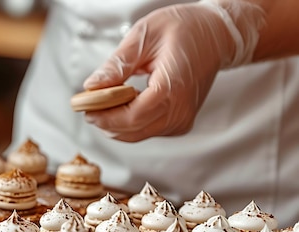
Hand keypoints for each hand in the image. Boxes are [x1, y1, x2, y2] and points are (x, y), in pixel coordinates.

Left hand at [82, 0, 264, 141]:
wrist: (215, 35)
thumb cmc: (183, 29)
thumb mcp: (144, 36)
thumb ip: (117, 64)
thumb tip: (92, 85)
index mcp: (173, 88)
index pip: (131, 116)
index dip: (104, 115)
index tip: (84, 106)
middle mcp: (180, 110)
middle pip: (132, 130)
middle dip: (105, 120)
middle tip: (86, 104)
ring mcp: (182, 120)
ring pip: (137, 134)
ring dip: (114, 123)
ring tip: (101, 102)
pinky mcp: (180, 123)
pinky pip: (147, 131)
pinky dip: (128, 123)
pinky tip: (120, 105)